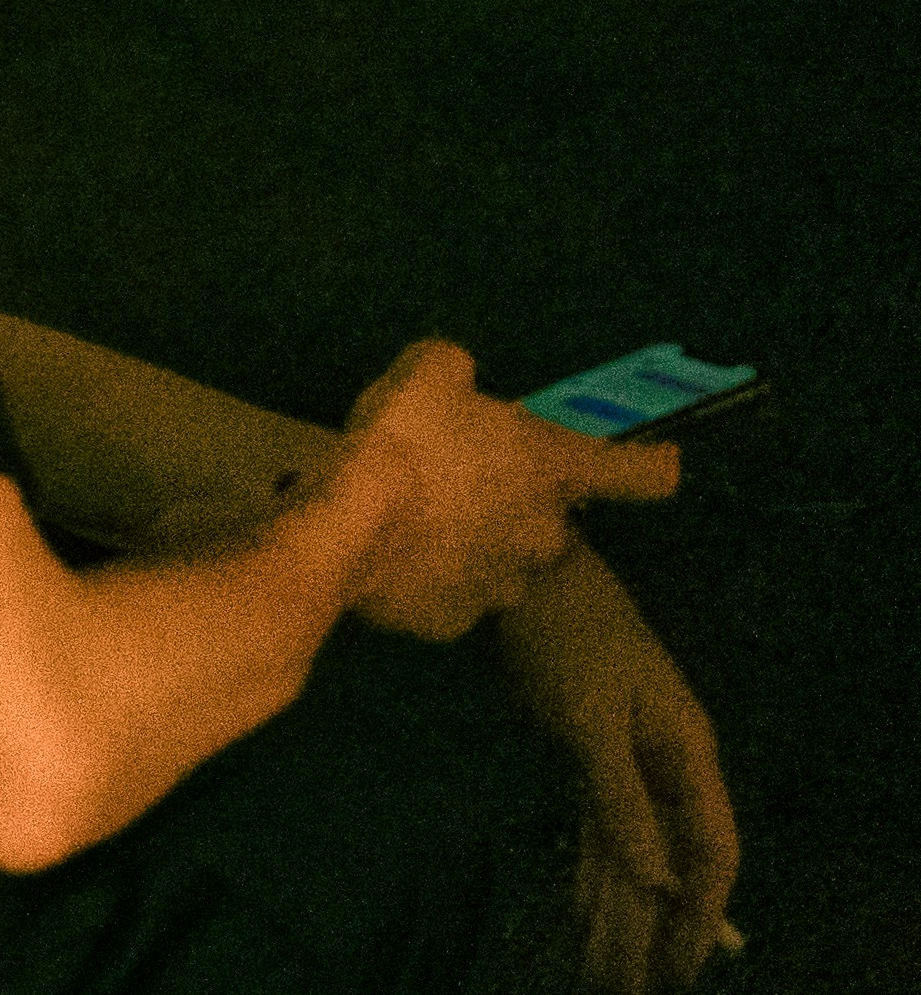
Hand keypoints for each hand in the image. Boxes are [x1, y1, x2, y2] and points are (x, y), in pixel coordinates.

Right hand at [333, 341, 680, 640]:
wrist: (342, 527)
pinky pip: (450, 594)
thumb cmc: (402, 442)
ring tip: (416, 524)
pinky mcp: (454, 622)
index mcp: (556, 471)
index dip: (650, 465)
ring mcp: (503, 585)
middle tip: (459, 482)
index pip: (644, 474)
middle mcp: (547, 535)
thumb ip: (456, 372)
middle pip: (550, 516)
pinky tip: (392, 558)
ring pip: (500, 559)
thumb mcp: (428, 373)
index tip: (652, 461)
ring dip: (473, 542)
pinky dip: (430, 578)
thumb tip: (457, 380)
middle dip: (513, 502)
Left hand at [498, 551, 745, 994]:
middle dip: (654, 935)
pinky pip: (598, 830)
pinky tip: (585, 916)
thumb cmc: (562, 638)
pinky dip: (591, 874)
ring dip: (618, 916)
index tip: (683, 973)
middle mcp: (665, 764)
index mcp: (686, 755)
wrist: (522, 573)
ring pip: (630, 855)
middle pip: (669, 866)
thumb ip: (622, 801)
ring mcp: (626, 760)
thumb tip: (654, 880)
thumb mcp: (589, 722)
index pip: (710, 855)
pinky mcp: (584, 753)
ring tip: (606, 982)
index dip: (702, 917)